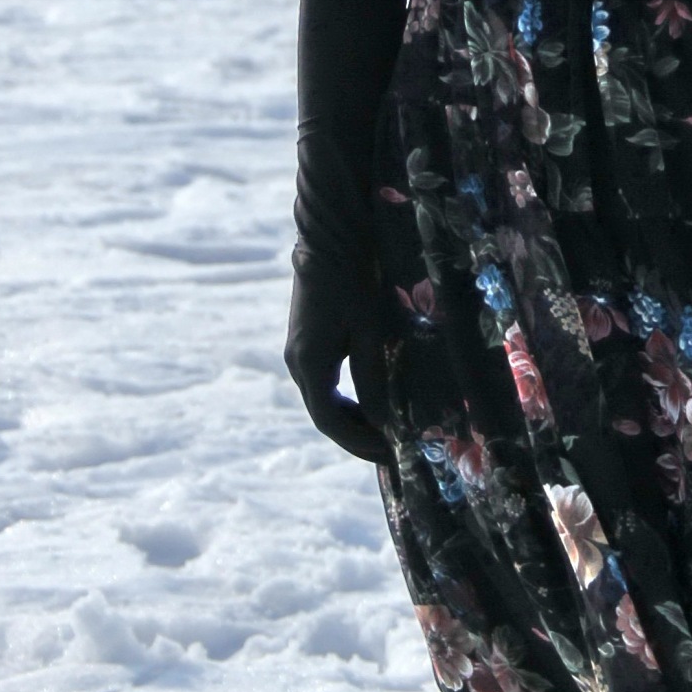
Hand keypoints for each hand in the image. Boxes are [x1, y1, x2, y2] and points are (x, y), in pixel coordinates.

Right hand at [284, 244, 391, 462]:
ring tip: (388, 429)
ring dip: (353, 416)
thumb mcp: (369, 329)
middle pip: (326, 414)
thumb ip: (373, 378)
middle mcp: (297, 362)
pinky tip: (373, 398)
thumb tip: (383, 422)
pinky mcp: (308, 339)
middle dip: (358, 434)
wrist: (330, 236)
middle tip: (394, 448)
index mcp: (309, 364)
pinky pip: (326, 380)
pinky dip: (348, 396)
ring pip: (325, 398)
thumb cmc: (354, 279)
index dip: (359, 443)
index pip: (330, 421)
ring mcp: (299, 351)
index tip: (391, 455)